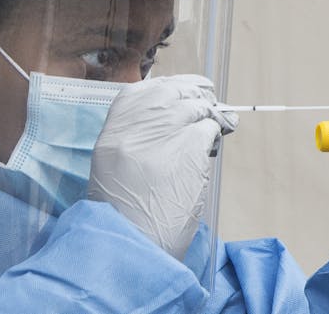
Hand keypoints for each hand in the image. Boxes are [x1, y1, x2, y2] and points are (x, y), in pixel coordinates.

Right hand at [87, 74, 237, 259]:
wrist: (130, 240)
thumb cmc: (123, 210)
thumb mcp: (114, 162)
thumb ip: (138, 133)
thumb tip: (172, 113)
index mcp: (115, 125)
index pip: (147, 89)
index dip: (172, 89)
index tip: (184, 93)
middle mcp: (138, 121)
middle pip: (175, 91)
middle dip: (195, 94)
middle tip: (207, 105)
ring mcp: (165, 130)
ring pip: (197, 106)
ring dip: (209, 117)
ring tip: (210, 133)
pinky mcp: (190, 146)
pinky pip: (210, 128)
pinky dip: (214, 137)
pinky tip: (209, 151)